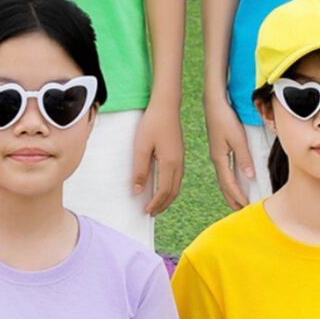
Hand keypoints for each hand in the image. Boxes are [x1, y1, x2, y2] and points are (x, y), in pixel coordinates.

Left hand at [132, 99, 183, 216]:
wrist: (166, 106)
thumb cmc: (152, 123)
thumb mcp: (141, 147)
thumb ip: (140, 170)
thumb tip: (138, 190)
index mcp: (170, 163)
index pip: (164, 191)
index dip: (155, 204)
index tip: (146, 211)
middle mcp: (179, 164)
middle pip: (173, 192)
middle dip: (163, 205)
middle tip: (151, 213)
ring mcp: (181, 159)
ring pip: (176, 186)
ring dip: (167, 198)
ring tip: (157, 204)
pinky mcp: (180, 154)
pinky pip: (177, 177)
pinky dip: (170, 188)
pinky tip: (162, 187)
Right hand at [205, 96, 255, 209]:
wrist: (214, 104)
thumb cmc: (225, 118)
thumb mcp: (237, 138)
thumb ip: (244, 157)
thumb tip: (249, 176)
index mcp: (219, 159)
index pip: (229, 183)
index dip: (238, 196)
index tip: (246, 206)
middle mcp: (216, 159)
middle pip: (224, 185)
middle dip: (232, 199)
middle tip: (241, 211)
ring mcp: (217, 155)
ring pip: (223, 179)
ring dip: (230, 191)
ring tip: (238, 201)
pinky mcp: (219, 150)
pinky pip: (225, 171)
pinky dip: (230, 181)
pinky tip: (235, 182)